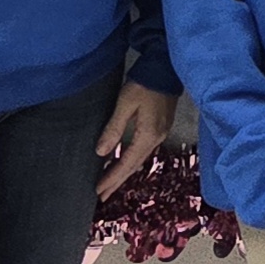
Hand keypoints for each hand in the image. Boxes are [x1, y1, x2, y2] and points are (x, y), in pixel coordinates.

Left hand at [95, 81, 176, 198]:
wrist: (165, 68)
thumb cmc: (144, 84)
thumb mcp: (125, 104)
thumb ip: (113, 128)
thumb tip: (101, 152)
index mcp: (148, 135)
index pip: (127, 163)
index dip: (112, 178)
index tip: (98, 191)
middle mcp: (157, 138)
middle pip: (135, 165)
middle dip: (118, 181)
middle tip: (103, 196)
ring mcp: (161, 133)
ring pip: (140, 159)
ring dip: (125, 172)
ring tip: (111, 183)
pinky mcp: (161, 127)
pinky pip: (144, 151)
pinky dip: (132, 160)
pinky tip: (125, 161)